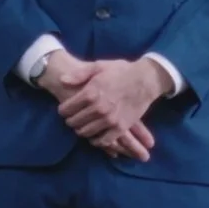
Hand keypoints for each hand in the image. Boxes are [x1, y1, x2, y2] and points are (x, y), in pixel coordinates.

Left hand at [50, 57, 172, 159]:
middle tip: (73, 118)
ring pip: (85, 132)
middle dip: (71, 120)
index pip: (66, 109)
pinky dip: (97, 141)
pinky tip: (96, 137)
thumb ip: (79, 74)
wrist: (146, 79)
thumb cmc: (122, 71)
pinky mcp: (120, 127)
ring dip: (81, 130)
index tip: (66, 110)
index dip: (63, 110)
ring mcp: (109, 119)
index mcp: (89, 93)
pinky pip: (103, 140)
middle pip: (73, 122)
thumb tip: (62, 81)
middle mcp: (97, 108)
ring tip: (83, 126)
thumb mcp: (99, 66)